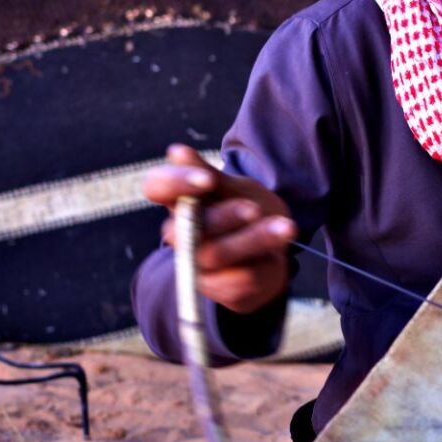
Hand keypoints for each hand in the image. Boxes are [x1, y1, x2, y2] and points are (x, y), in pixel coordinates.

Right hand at [141, 144, 295, 313]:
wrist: (270, 249)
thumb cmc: (246, 210)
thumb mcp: (235, 189)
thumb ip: (210, 176)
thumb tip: (175, 152)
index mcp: (178, 201)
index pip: (156, 187)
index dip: (175, 183)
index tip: (206, 180)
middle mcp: (180, 235)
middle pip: (185, 228)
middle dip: (223, 217)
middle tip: (254, 209)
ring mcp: (196, 265)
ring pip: (216, 254)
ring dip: (253, 240)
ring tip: (285, 228)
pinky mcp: (219, 289)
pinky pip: (239, 277)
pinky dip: (263, 262)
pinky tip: (279, 253)